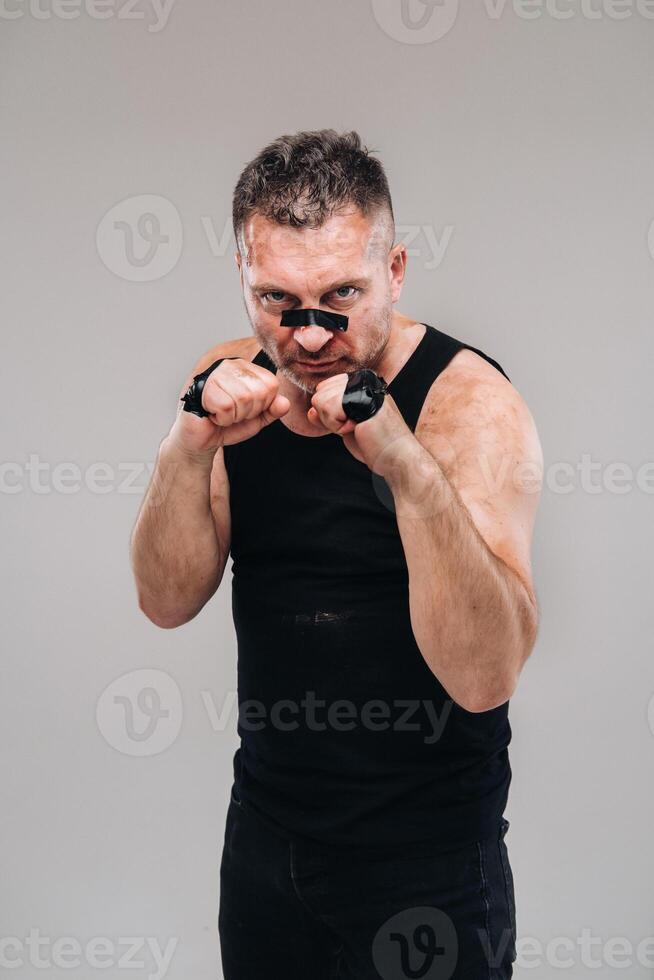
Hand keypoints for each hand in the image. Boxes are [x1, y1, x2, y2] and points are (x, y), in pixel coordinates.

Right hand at [168, 357, 290, 456]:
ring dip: (234, 416)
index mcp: (247, 369)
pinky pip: (226, 406)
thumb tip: (285, 403)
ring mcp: (216, 373)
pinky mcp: (204, 386)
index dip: (263, 405)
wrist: (201, 439)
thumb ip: (272, 410)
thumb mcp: (257, 419)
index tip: (246, 410)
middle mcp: (231, 365)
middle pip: (258, 392)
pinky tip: (212, 415)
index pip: (271, 384)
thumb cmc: (227, 425)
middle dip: (248, 412)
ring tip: (222, 414)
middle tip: (232, 414)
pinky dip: (222, 418)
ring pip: (243, 399)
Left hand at [307, 373, 415, 478]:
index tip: (351, 423)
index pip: (324, 389)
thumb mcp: (345, 427)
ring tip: (357, 427)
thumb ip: (329, 416)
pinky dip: (337, 426)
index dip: (330, 413)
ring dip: (334, 423)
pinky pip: (329, 409)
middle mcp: (362, 380)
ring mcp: (363, 387)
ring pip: (320, 400)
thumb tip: (310, 411)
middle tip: (354, 427)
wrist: (396, 457)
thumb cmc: (375, 444)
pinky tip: (356, 428)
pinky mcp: (361, 398)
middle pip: (319, 394)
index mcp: (360, 384)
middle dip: (330, 418)